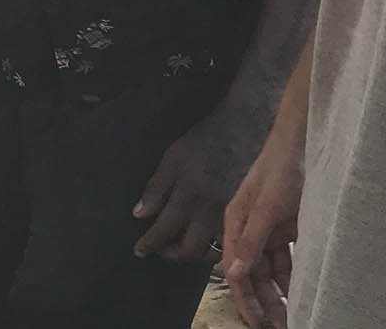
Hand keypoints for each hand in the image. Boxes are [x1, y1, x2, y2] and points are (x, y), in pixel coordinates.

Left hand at [132, 106, 263, 262]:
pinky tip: (210, 243)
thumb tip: (140, 214)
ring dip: (195, 255)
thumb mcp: (174, 158)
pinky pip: (231, 242)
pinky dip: (218, 249)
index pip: (163, 230)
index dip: (149, 243)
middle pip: (188, 249)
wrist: (245, 131)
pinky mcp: (246, 216)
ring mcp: (229, 216)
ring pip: (212, 251)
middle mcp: (208, 212)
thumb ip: (156, 188)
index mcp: (187, 197)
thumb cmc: (207, 140)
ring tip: (184, 248)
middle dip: (172, 254)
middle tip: (163, 249)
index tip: (140, 250)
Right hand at [222, 129, 302, 327]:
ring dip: (279, 291)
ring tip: (293, 313)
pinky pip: (287, 258)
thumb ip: (251, 241)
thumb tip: (235, 274)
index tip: (258, 323)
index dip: (244, 299)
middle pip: (253, 274)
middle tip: (280, 324)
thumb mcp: (266, 207)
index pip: (235, 271)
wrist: (302, 144)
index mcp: (235, 225)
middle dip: (264, 301)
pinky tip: (301, 289)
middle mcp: (249, 230)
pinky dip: (292, 274)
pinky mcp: (287, 227)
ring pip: (271, 269)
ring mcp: (269, 229)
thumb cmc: (280, 170)